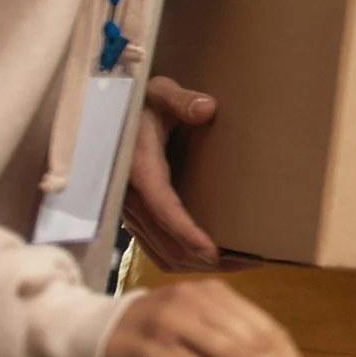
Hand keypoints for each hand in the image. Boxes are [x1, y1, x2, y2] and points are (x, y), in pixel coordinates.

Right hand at [101, 282, 311, 356]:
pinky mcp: (150, 345)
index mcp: (216, 296)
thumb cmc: (150, 344)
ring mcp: (172, 319)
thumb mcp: (198, 342)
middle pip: (257, 342)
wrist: (87, 338)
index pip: (269, 329)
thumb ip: (234, 356)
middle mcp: (197, 300)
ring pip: (234, 355)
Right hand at [123, 76, 252, 272]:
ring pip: (161, 252)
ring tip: (238, 264)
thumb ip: (181, 100)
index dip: (185, 232)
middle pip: (165, 241)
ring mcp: (129, 210)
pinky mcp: (133, 216)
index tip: (212, 252)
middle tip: (247, 262)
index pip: (161, 207)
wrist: (108, 112)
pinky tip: (212, 258)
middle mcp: (128, 195)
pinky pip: (155, 248)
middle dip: (204, 258)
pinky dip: (183, 258)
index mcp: (137, 167)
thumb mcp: (159, 92)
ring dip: (197, 263)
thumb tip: (207, 108)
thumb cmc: (140, 101)